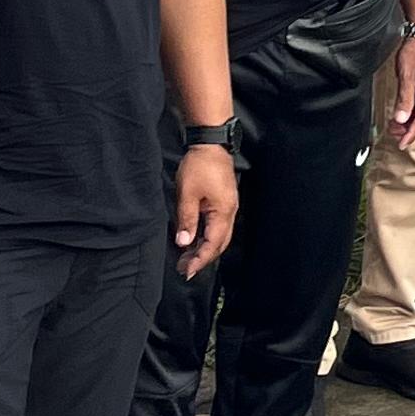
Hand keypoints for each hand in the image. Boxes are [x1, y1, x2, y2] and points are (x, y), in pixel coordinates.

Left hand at [172, 141, 237, 279]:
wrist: (210, 143)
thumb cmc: (199, 166)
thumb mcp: (187, 194)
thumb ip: (186, 220)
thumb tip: (184, 243)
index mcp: (223, 212)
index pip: (213, 244)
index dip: (200, 259)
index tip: (186, 271)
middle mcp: (230, 212)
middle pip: (219, 243)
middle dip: (203, 258)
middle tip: (184, 268)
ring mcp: (228, 207)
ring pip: (219, 235)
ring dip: (204, 248)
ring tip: (186, 257)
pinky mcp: (223, 201)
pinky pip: (217, 226)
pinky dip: (206, 236)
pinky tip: (194, 239)